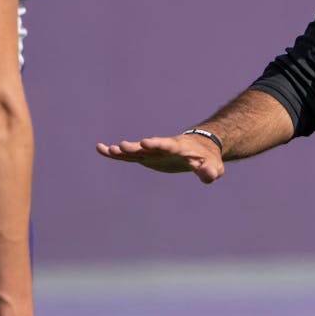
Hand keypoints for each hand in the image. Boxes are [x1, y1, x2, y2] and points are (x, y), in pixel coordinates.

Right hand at [95, 134, 224, 182]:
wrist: (201, 148)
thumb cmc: (209, 158)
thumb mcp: (213, 166)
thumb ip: (210, 170)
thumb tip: (209, 174)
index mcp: (179, 148)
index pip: (167, 145)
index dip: (157, 144)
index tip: (145, 142)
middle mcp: (163, 147)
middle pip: (148, 146)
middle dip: (136, 147)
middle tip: (121, 146)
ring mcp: (154, 152)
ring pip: (136, 150)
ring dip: (122, 150)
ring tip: (107, 149)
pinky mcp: (147, 157)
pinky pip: (130, 155)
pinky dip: (116, 153)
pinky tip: (101, 149)